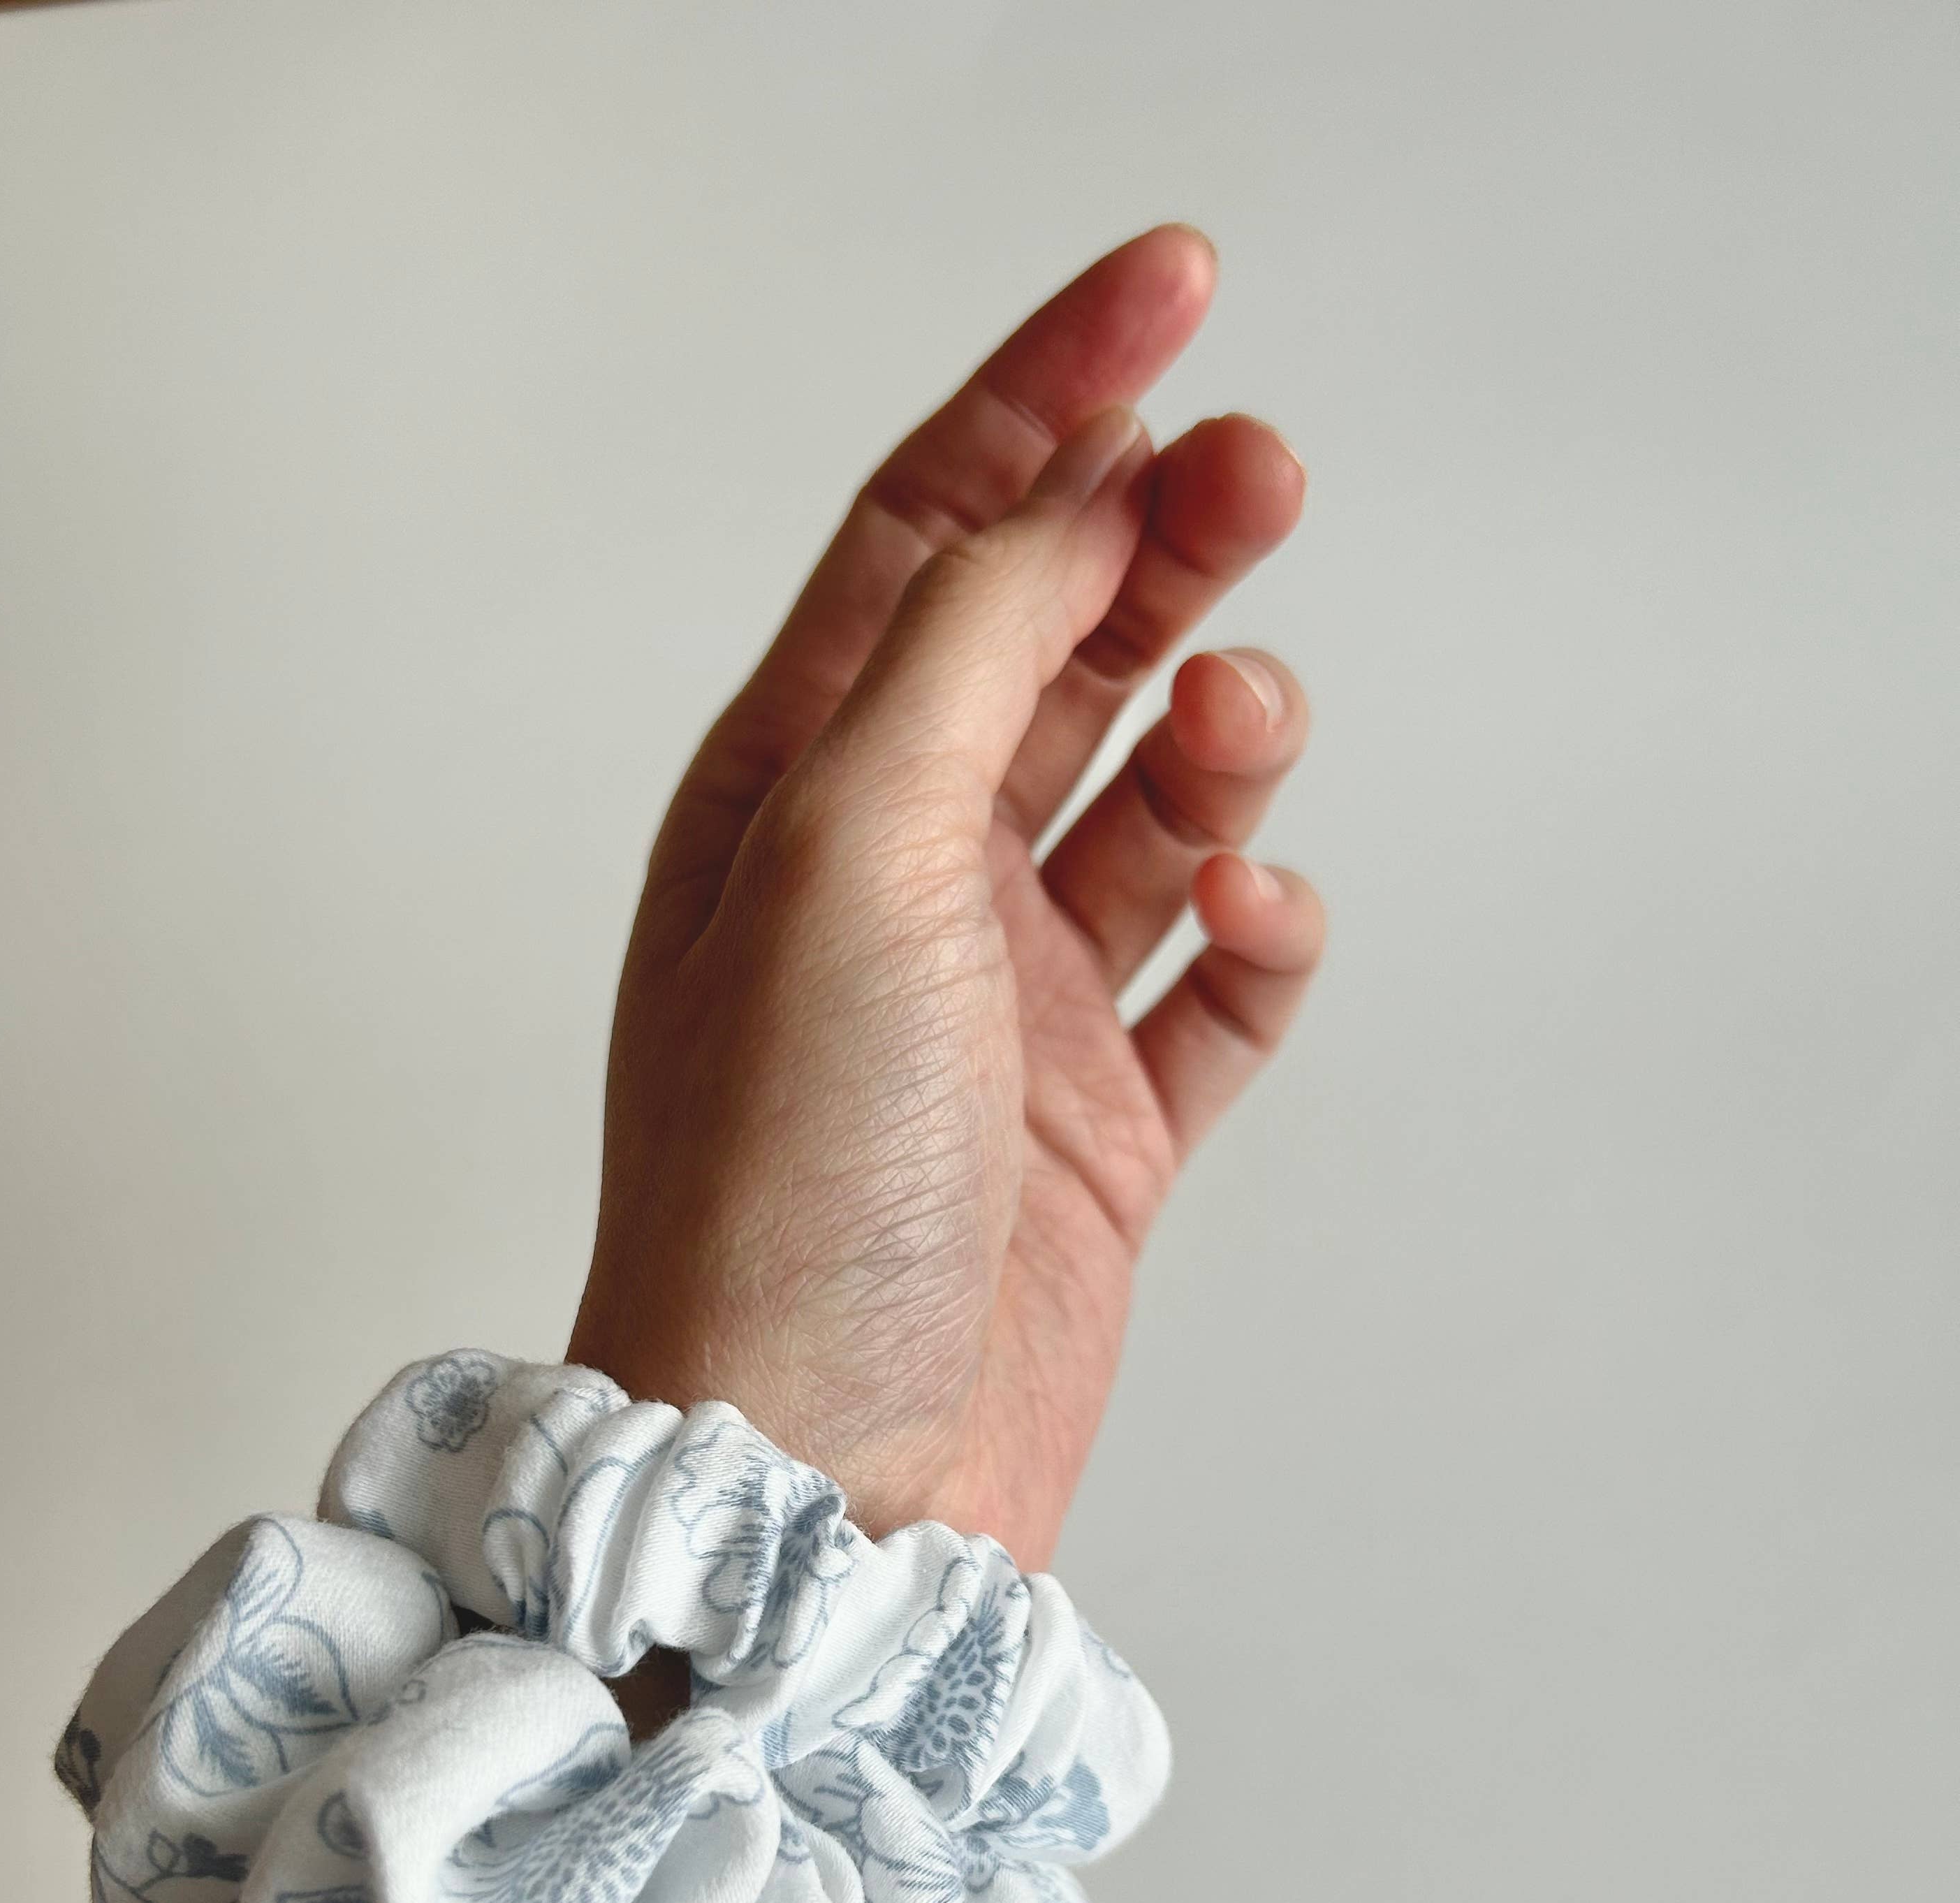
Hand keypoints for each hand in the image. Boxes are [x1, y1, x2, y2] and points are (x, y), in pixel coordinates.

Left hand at [568, 225, 1320, 1567]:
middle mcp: (898, 887)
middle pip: (1055, 649)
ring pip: (1152, 802)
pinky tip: (1253, 909)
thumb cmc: (779, 1185)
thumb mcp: (843, 853)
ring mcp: (1006, 1011)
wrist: (821, 1472)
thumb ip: (963, 652)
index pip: (928, 539)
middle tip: (1263, 469)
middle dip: (1162, 543)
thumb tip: (1064, 498)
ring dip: (1221, 731)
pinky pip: (1222, 986)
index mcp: (792, 797)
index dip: (1048, 399)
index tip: (1176, 290)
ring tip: (1239, 725)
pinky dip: (1262, 925)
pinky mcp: (1103, 1133)